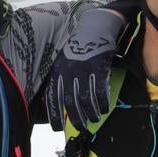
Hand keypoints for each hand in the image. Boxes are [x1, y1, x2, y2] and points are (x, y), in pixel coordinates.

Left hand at [45, 4, 125, 129]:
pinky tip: (104, 109)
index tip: (57, 128)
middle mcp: (69, 73)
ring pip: (85, 100)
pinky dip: (102, 103)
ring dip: (90, 113)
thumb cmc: (79, 47)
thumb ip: (62, 79)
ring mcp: (84, 72)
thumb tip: (62, 100)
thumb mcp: (64, 61)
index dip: (54, 115)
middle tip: (80, 127)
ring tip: (94, 119)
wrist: (94, 28)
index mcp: (58, 72)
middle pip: (70, 102)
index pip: (53, 98)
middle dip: (76, 118)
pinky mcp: (98, 69)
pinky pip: (100, 91)